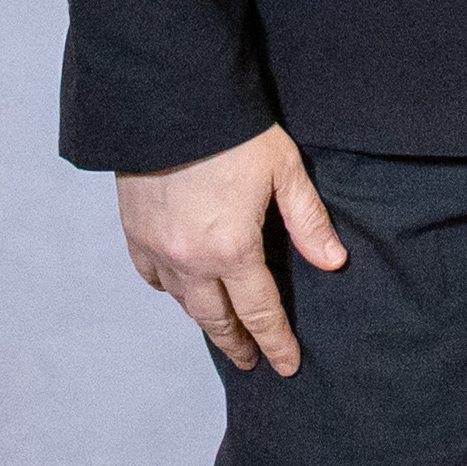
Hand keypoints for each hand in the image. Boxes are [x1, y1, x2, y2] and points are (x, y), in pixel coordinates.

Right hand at [115, 122, 347, 375]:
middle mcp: (190, 260)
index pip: (260, 312)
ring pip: (183, 301)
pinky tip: (180, 289)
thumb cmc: (232, 131)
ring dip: (205, 319)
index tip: (286, 365)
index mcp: (232, 248)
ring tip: (221, 330)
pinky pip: (151, 276)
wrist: (168, 100)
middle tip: (250, 361)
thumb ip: (307, 220)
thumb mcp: (284, 170)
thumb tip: (333, 262)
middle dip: (237, 343)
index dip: (275, 342)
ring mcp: (156, 248)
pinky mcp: (133, 231)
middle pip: (216, 319)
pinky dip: (169, 288)